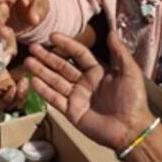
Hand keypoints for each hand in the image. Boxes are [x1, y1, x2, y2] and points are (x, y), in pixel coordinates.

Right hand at [24, 32, 153, 152]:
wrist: (130, 129)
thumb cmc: (133, 100)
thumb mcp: (129, 72)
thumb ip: (119, 52)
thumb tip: (112, 31)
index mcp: (98, 72)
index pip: (78, 54)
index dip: (66, 44)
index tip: (52, 36)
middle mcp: (85, 82)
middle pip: (62, 66)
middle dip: (47, 57)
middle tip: (32, 48)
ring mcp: (77, 97)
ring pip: (55, 81)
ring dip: (41, 71)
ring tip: (27, 61)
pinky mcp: (71, 112)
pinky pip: (55, 99)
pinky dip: (44, 90)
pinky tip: (33, 81)